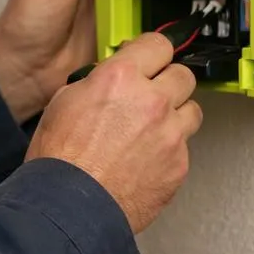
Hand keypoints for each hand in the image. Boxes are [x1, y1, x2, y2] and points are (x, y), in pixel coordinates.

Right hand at [25, 33, 202, 233]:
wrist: (69, 208)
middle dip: (168, 81)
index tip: (152, 57)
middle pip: (183, 75)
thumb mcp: (65, 100)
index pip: (158, 44)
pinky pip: (185, 147)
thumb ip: (98, 82)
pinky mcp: (179, 165)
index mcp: (121, 78)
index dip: (153, 51)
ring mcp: (170, 135)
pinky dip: (170, 150)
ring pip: (192, 110)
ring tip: (154, 128)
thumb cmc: (61, 161)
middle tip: (154, 93)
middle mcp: (151, 101)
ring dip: (176, 115)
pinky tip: (147, 159)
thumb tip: (111, 77)